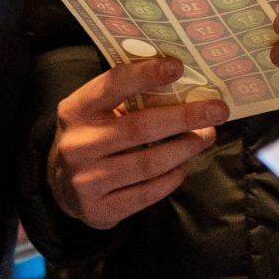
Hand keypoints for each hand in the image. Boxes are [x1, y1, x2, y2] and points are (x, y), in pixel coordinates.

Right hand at [48, 56, 227, 228]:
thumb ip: (127, 96)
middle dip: (184, 117)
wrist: (61, 185)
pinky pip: (145, 195)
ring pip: (147, 164)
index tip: (178, 67)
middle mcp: (77, 145)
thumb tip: (182, 81)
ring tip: (206, 136)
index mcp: (76, 110)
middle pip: (139, 128)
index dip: (145, 75)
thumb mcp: (97, 110)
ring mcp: (85, 182)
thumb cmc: (93, 134)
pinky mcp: (98, 211)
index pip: (112, 85)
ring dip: (184, 149)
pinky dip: (169, 180)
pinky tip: (182, 167)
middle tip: (217, 110)